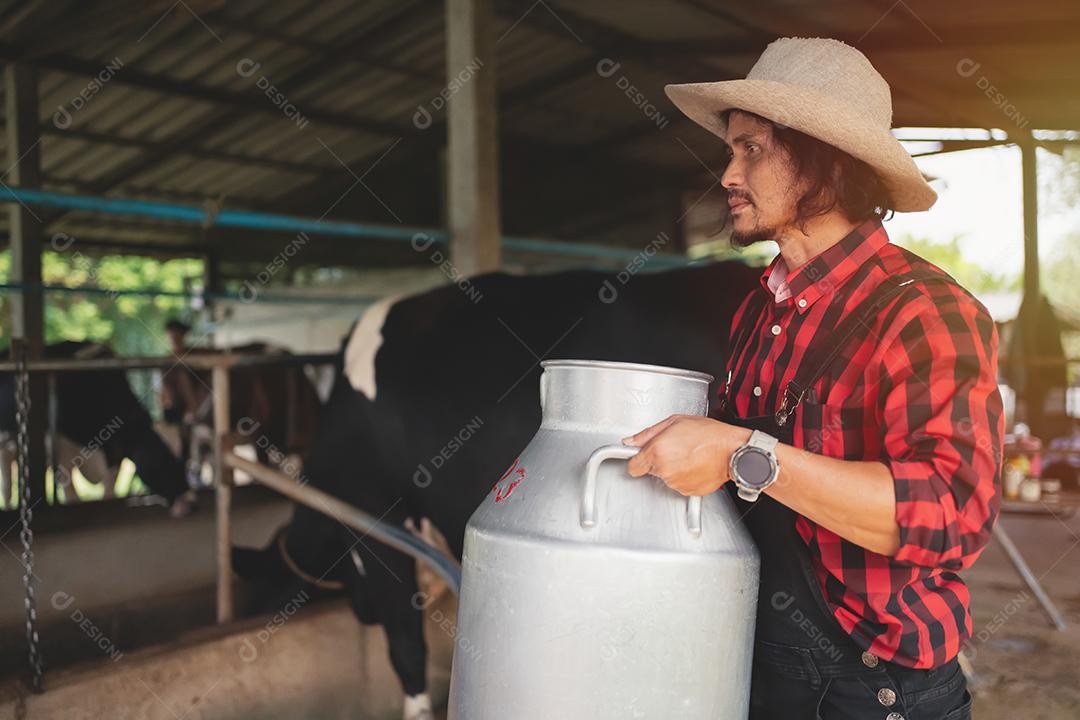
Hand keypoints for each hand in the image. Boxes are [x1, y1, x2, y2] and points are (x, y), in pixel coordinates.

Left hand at [622, 415, 750, 495]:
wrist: (732, 451)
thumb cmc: (709, 434)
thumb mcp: (675, 422)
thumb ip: (648, 433)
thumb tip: (632, 441)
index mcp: (657, 452)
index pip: (632, 467)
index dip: (637, 460)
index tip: (641, 457)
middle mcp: (665, 470)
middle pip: (650, 471)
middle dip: (658, 461)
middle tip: (674, 449)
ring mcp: (676, 483)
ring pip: (666, 478)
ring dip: (673, 468)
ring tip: (688, 455)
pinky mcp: (687, 491)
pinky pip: (679, 484)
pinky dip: (684, 476)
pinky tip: (694, 464)